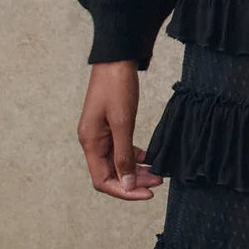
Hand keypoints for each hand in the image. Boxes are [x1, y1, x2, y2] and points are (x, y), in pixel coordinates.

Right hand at [77, 60, 164, 199]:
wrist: (116, 55)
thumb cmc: (117, 85)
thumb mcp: (123, 122)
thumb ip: (124, 155)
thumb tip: (126, 184)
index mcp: (90, 142)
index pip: (103, 180)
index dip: (125, 191)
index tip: (148, 193)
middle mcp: (92, 140)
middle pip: (110, 173)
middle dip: (134, 181)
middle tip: (158, 182)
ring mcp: (100, 132)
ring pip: (117, 161)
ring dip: (136, 169)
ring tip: (157, 173)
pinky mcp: (109, 123)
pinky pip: (120, 147)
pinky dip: (134, 155)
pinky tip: (149, 157)